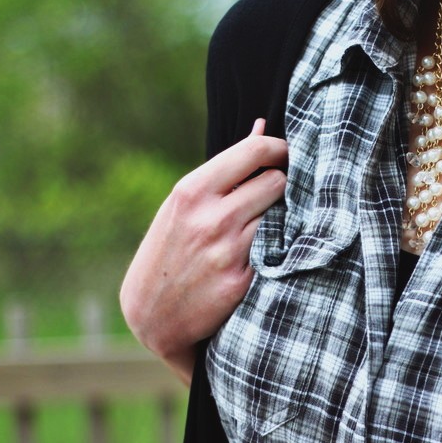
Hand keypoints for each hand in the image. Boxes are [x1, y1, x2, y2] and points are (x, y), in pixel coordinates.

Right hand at [120, 119, 287, 383]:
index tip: (288, 154)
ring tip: (278, 222)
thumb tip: (261, 126)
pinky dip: (284, 246)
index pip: (255, 151)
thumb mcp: (185, 205)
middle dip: (284, 184)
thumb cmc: (171, 250)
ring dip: (288, 216)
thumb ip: (226, 169)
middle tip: (281, 193)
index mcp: (193, 191)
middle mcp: (212, 218)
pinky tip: (277, 250)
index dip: (280, 149)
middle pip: (277, 181)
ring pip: (284, 215)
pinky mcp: (244, 281)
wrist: (153, 316)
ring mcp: (229, 251)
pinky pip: (281, 250)